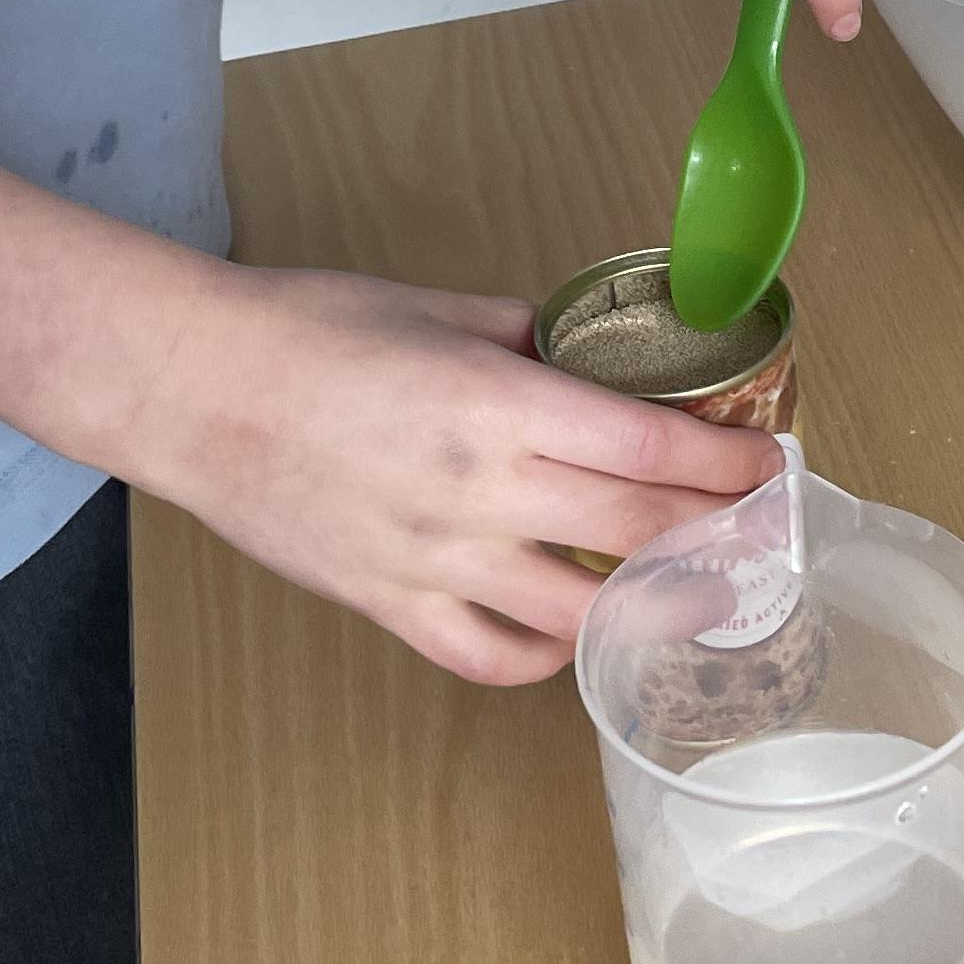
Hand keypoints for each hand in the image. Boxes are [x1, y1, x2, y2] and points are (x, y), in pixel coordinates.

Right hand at [109, 261, 773, 685]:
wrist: (192, 390)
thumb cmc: (305, 329)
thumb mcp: (436, 306)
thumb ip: (525, 337)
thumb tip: (584, 358)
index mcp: (497, 403)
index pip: (651, 452)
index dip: (728, 467)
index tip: (771, 468)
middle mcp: (479, 492)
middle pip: (639, 535)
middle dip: (717, 534)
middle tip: (758, 529)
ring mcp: (436, 561)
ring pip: (581, 615)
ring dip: (653, 608)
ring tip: (696, 592)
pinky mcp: (391, 605)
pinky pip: (493, 657)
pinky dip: (547, 655)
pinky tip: (575, 633)